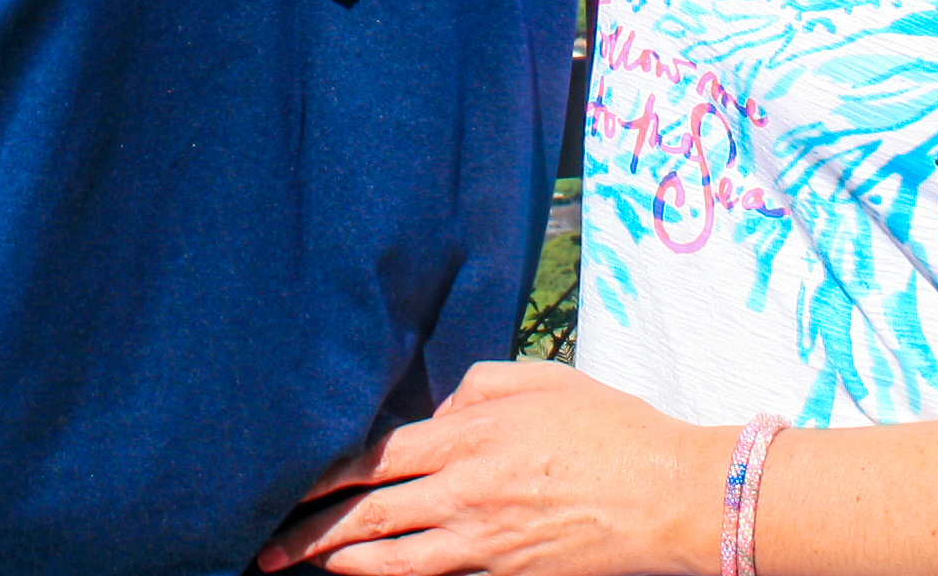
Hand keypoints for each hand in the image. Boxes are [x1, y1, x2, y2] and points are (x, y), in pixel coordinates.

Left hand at [256, 361, 728, 575]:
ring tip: (297, 567)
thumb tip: (439, 408)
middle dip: (310, 530)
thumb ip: (478, 385)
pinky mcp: (502, 573)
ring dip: (337, 562)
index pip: (377, 454)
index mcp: (471, 434)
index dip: (325, 472)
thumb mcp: (543, 381)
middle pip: (369, 513)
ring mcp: (482, 542)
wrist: (670, 497)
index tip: (286, 481)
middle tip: (266, 546)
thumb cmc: (612, 429)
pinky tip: (362, 575)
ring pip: (390, 559)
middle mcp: (465, 491)